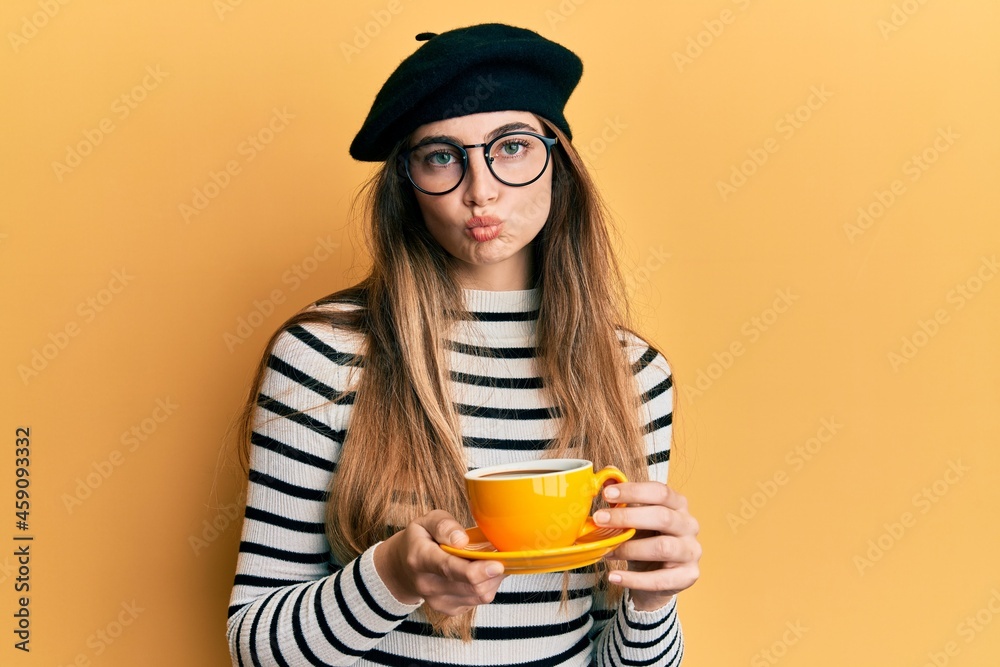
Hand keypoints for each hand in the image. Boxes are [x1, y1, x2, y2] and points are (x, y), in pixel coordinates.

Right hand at [373, 509, 505, 615]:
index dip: (477, 570)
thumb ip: (444, 525)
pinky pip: (478, 601)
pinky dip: (487, 586)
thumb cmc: (420, 539)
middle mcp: (428, 585)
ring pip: (479, 595)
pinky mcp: (449, 609)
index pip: (450, 568)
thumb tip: (462, 539)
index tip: (498, 564)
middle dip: (493, 572)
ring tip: (490, 560)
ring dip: (493, 579)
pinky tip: (483, 572)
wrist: (402, 568)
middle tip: (501, 553)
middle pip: (470, 586)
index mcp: (420, 558)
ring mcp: (438, 601)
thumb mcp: (426, 521)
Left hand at [594, 482, 700, 610]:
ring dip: (630, 549)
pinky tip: (614, 576)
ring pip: (663, 547)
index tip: (606, 493)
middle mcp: (689, 525)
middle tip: (599, 519)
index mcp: (678, 504)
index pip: (660, 492)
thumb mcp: (635, 519)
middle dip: (627, 517)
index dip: (633, 491)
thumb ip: (623, 500)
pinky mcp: (688, 576)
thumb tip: (605, 478)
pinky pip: (660, 579)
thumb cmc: (645, 540)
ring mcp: (691, 551)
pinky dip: (634, 579)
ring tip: (606, 551)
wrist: (657, 577)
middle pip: (662, 517)